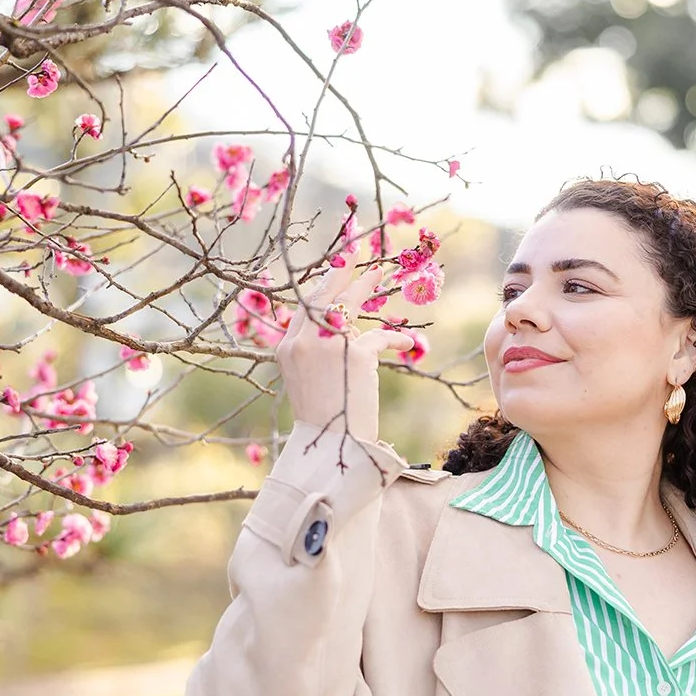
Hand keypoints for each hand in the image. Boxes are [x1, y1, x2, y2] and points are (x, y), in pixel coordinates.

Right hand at [276, 239, 415, 442]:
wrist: (331, 447)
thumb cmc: (324, 419)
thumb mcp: (310, 381)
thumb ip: (316, 352)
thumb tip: (342, 331)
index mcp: (287, 348)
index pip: (304, 306)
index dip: (322, 285)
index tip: (335, 268)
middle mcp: (302, 341)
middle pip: (322, 294)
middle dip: (340, 270)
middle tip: (355, 249)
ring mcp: (327, 345)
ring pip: (349, 306)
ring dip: (366, 288)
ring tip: (380, 274)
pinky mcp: (354, 354)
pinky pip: (378, 336)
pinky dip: (394, 338)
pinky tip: (408, 343)